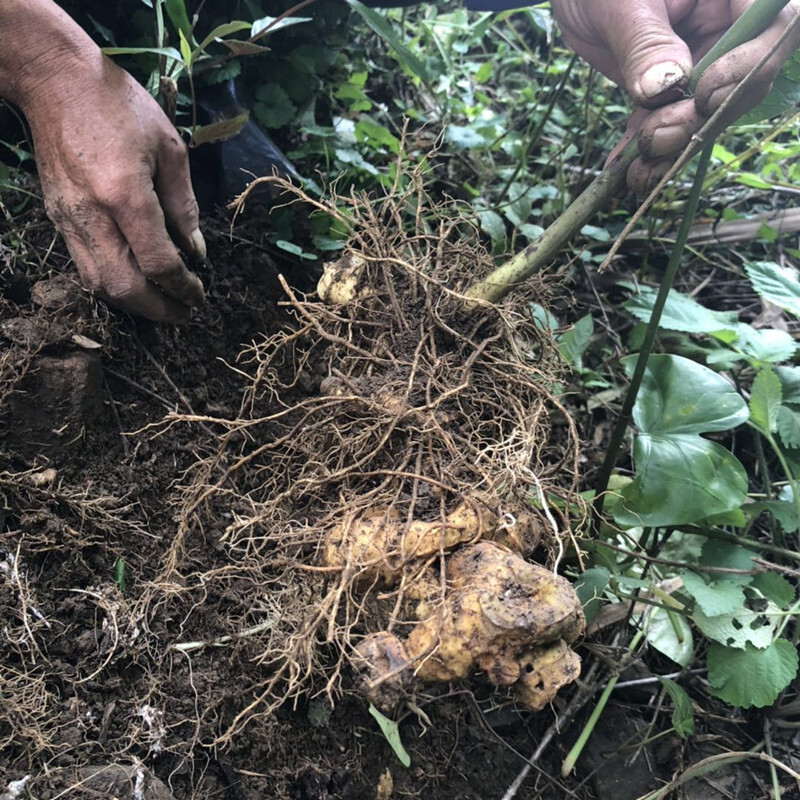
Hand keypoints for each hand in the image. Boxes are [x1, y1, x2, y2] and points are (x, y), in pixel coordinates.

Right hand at [2, 0, 205, 322]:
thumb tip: (196, 251)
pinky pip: (85, 268)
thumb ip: (184, 205)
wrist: (54, 82)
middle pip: (125, 287)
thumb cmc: (120, 107)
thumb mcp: (170, 149)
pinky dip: (113, 286)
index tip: (200, 295)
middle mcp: (93, 215)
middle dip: (160, 310)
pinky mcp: (57, 219)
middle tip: (186, 313)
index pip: (158, 262)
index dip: (184, 287)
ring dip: (136, 305)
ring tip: (165, 306)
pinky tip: (137, 284)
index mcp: (125, 194)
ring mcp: (69, 220)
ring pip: (100, 285)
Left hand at [552, 0, 799, 191]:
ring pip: (703, 113)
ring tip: (638, 174)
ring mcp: (701, 59)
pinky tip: (623, 173)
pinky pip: (666, 121)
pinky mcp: (669, 87)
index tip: (704, 94)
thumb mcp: (621, 2)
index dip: (748, 67)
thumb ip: (646, 41)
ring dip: (672, 149)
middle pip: (740, 82)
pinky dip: (645, 151)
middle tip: (656, 141)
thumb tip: (665, 88)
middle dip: (700, 121)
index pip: (775, 27)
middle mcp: (728, 25)